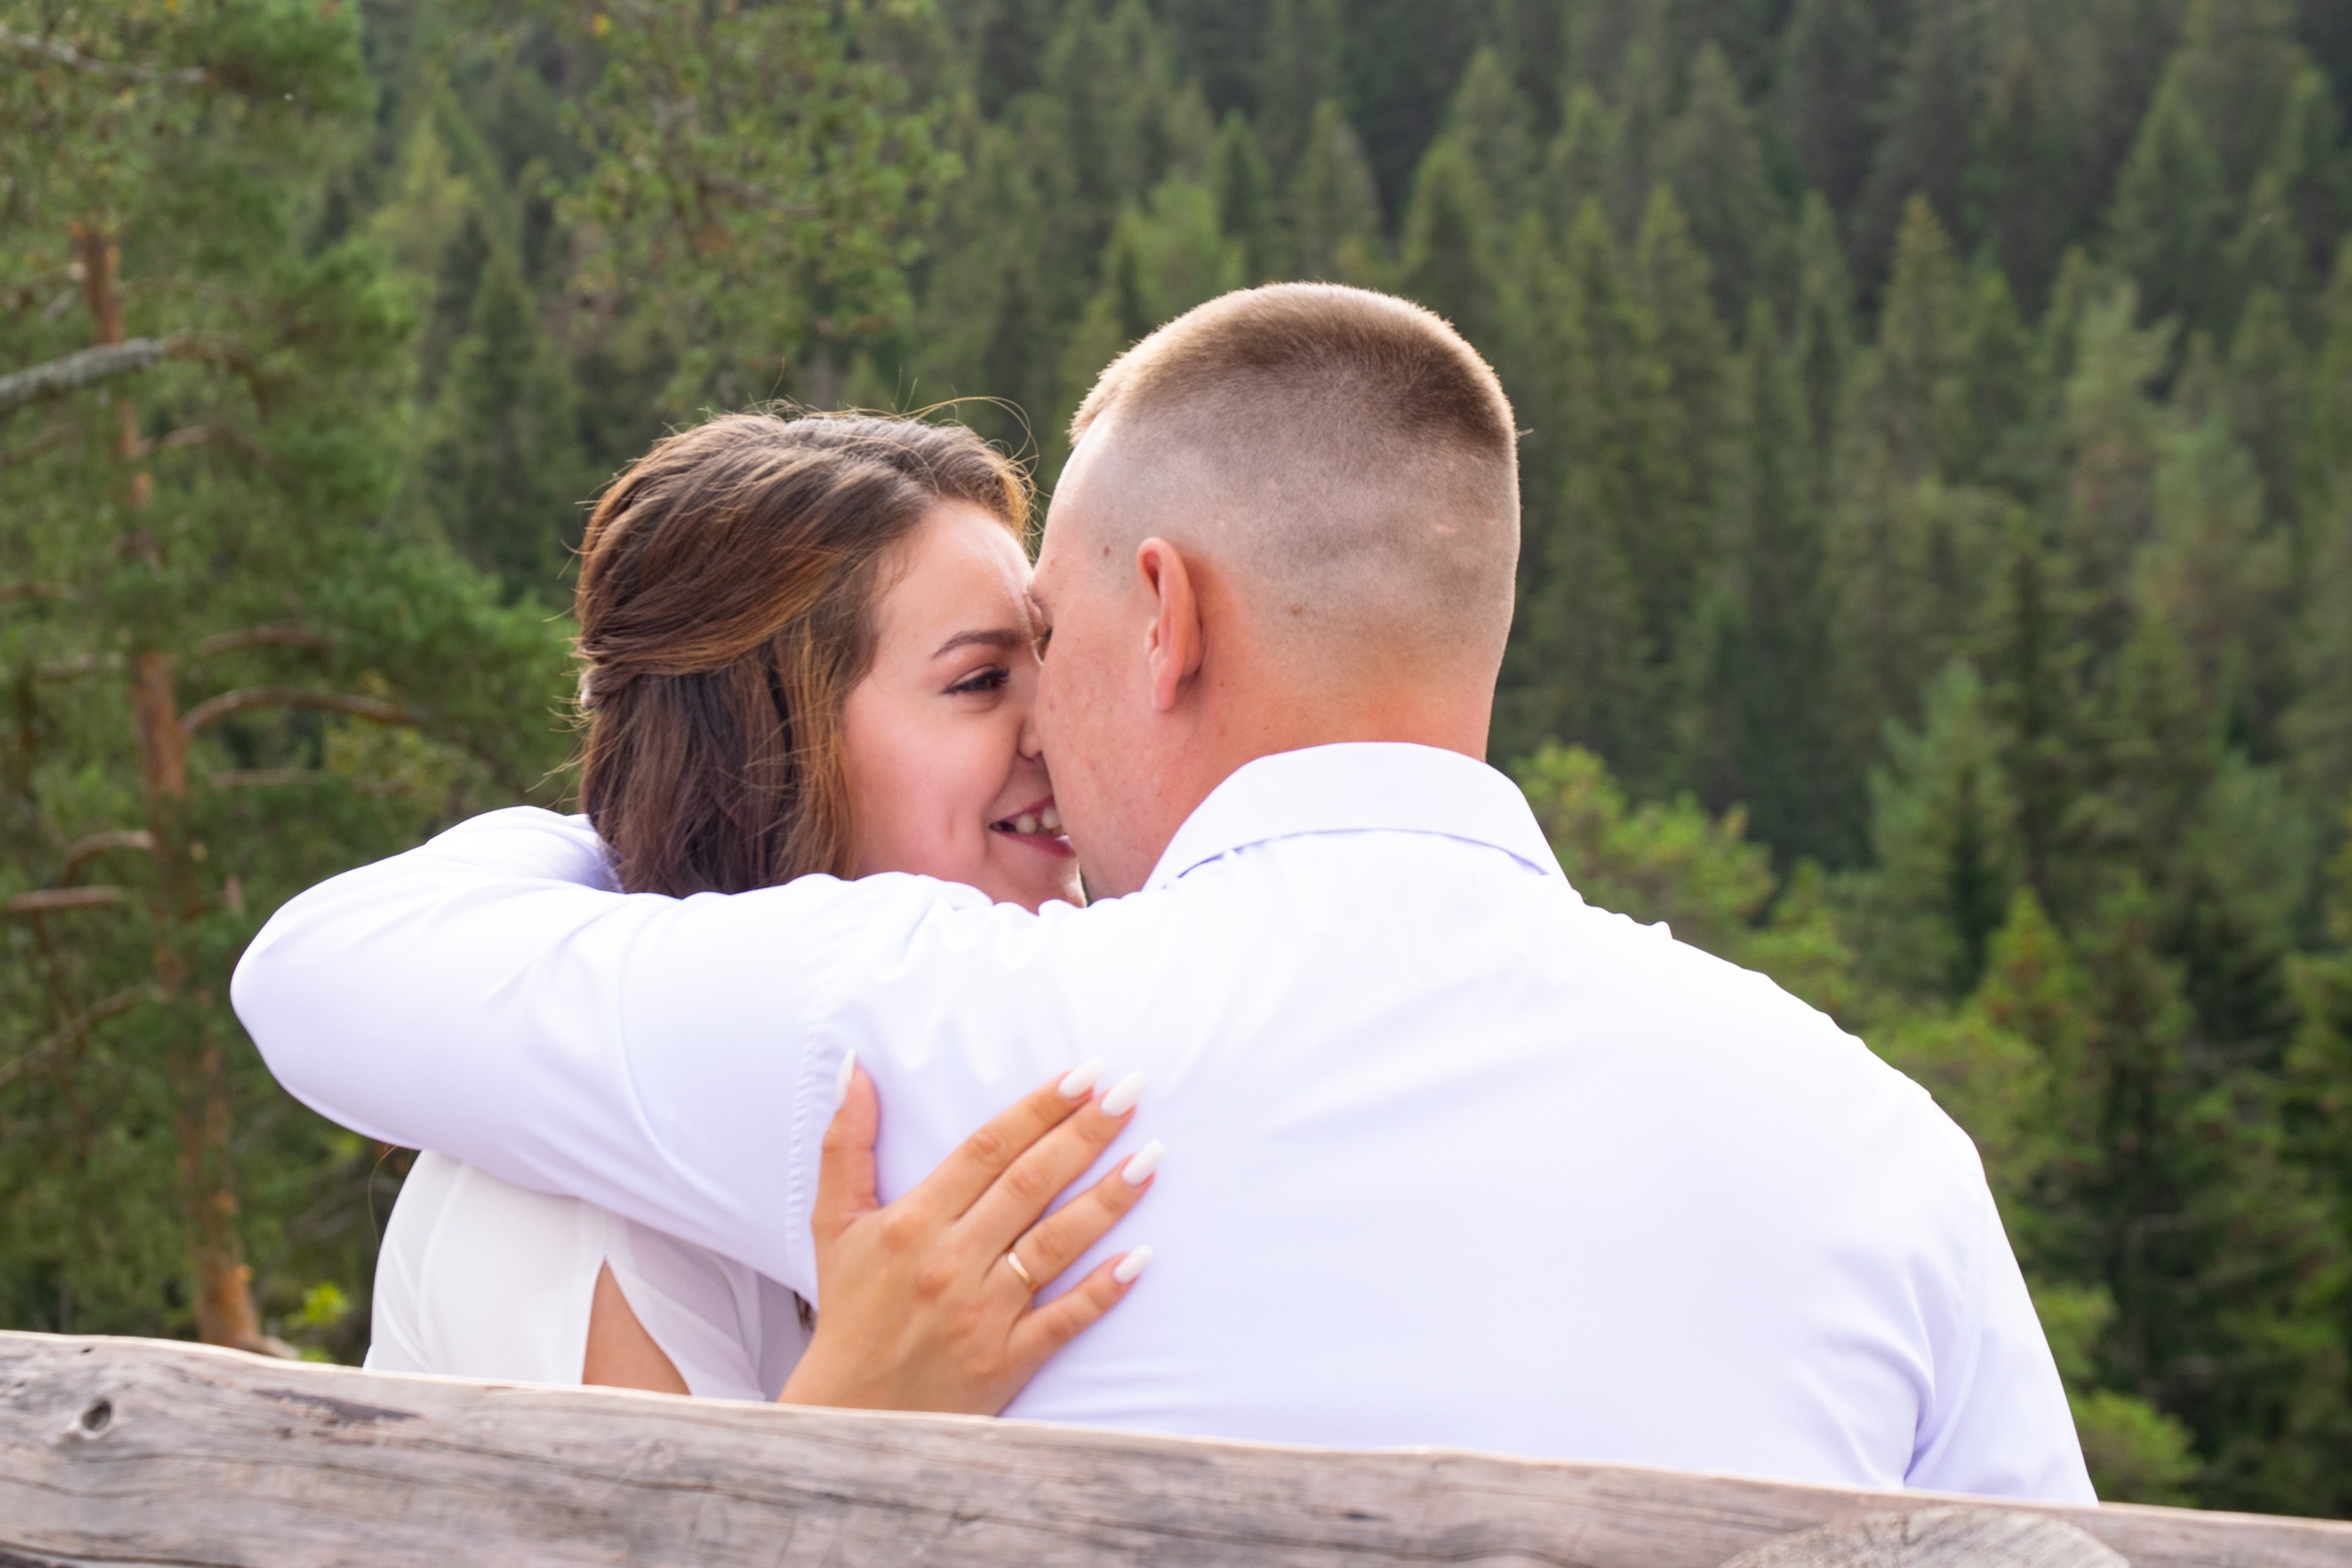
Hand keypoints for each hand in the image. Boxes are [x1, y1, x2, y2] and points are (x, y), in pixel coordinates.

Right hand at [776, 1059, 1156, 1413]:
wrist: (852, 1414)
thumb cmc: (850, 1310)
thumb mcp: (836, 1224)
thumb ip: (846, 1144)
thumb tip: (854, 1068)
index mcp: (911, 1222)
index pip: (987, 1148)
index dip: (1039, 1107)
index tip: (1085, 1073)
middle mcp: (949, 1261)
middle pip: (1029, 1184)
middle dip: (1084, 1134)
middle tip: (1131, 1093)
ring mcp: (981, 1313)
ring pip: (1055, 1243)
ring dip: (1107, 1198)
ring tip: (1151, 1156)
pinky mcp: (1006, 1360)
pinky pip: (1065, 1319)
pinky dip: (1102, 1289)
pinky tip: (1140, 1257)